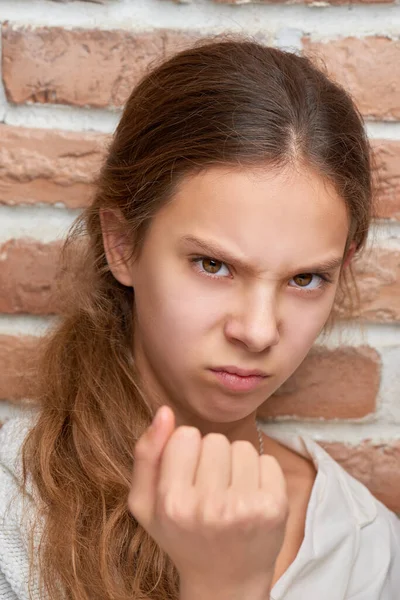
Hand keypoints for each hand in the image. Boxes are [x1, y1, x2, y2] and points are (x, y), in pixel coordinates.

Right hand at [128, 406, 287, 598]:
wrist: (225, 582)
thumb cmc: (182, 535)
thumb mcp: (146, 503)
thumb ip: (146, 454)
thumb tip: (164, 411)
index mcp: (172, 503)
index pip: (185, 435)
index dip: (186, 452)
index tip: (188, 478)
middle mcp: (208, 507)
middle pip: (215, 440)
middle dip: (212, 458)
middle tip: (210, 491)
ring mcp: (244, 508)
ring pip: (242, 447)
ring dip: (237, 465)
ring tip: (230, 495)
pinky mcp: (274, 509)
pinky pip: (268, 460)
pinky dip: (261, 474)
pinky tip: (251, 499)